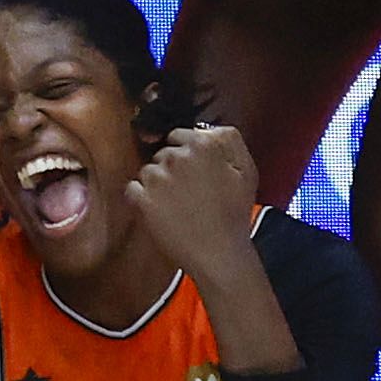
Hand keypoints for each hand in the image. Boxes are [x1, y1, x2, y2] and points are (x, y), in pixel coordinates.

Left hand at [125, 118, 263, 276]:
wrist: (220, 252)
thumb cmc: (235, 214)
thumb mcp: (247, 170)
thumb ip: (230, 140)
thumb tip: (209, 128)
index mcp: (204, 144)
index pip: (179, 136)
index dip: (186, 155)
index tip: (192, 173)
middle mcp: (177, 156)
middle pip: (163, 153)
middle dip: (172, 169)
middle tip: (188, 192)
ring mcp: (158, 177)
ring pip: (148, 171)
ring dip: (157, 184)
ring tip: (176, 205)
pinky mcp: (142, 199)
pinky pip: (133, 189)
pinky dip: (141, 198)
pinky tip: (159, 211)